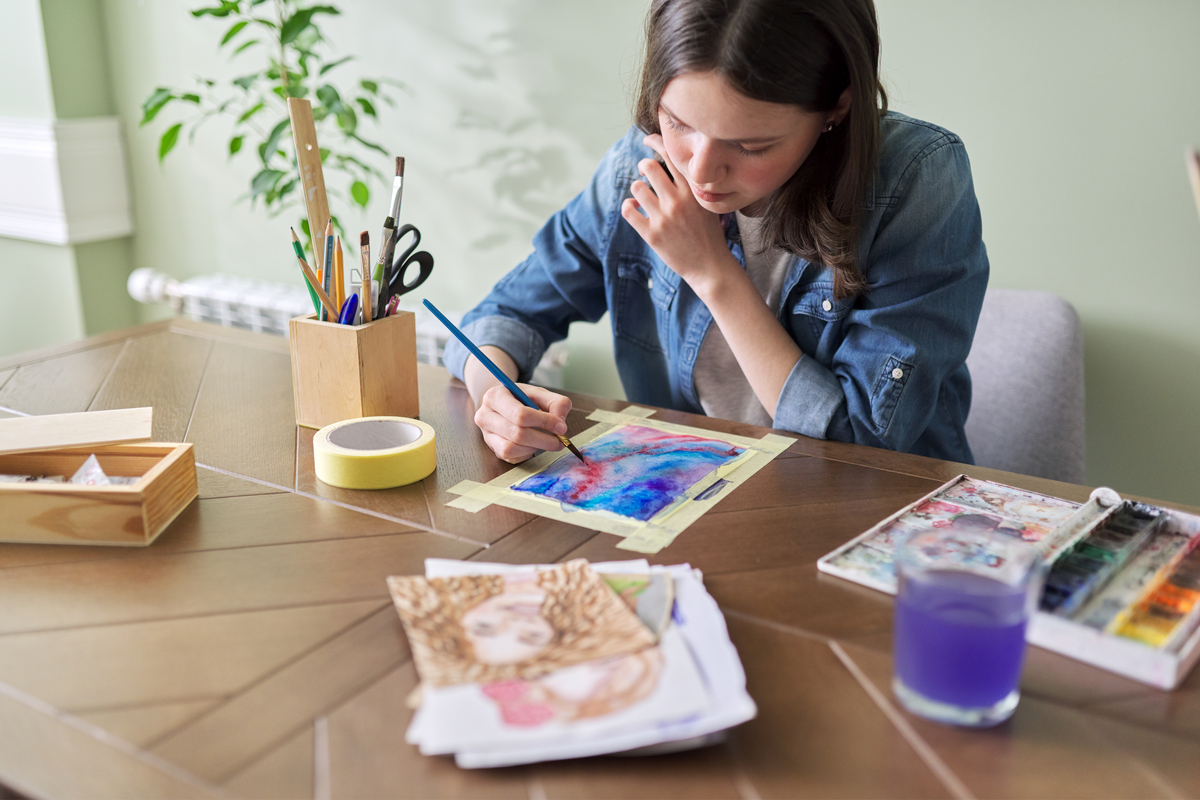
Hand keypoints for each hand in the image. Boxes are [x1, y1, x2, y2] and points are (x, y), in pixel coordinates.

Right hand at [473, 382, 571, 463]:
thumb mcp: (540, 393)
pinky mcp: (492, 449)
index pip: (520, 414)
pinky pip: (511, 457)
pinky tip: (532, 444)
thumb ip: (556, 403)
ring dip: (534, 447)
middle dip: (544, 439)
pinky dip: (527, 453)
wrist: (505, 405)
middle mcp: (485, 416)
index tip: (561, 427)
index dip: (544, 422)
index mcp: (495, 397)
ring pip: (512, 448)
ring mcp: (486, 435)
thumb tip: (560, 423)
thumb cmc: (522, 398)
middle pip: (517, 434)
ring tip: (544, 440)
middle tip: (560, 440)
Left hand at [620, 134, 736, 295]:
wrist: (710, 266)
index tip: (648, 140)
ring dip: (637, 189)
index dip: (656, 142)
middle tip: (645, 172)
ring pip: (636, 187)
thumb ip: (692, 186)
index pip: (671, 156)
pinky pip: (628, 209)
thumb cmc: (709, 234)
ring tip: (643, 196)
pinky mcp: (652, 234)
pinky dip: (629, 206)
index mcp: (693, 191)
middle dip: (644, 166)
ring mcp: (664, 218)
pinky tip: (635, 209)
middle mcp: (678, 201)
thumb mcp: (708, 205)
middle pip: (648, 167)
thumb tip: (673, 164)